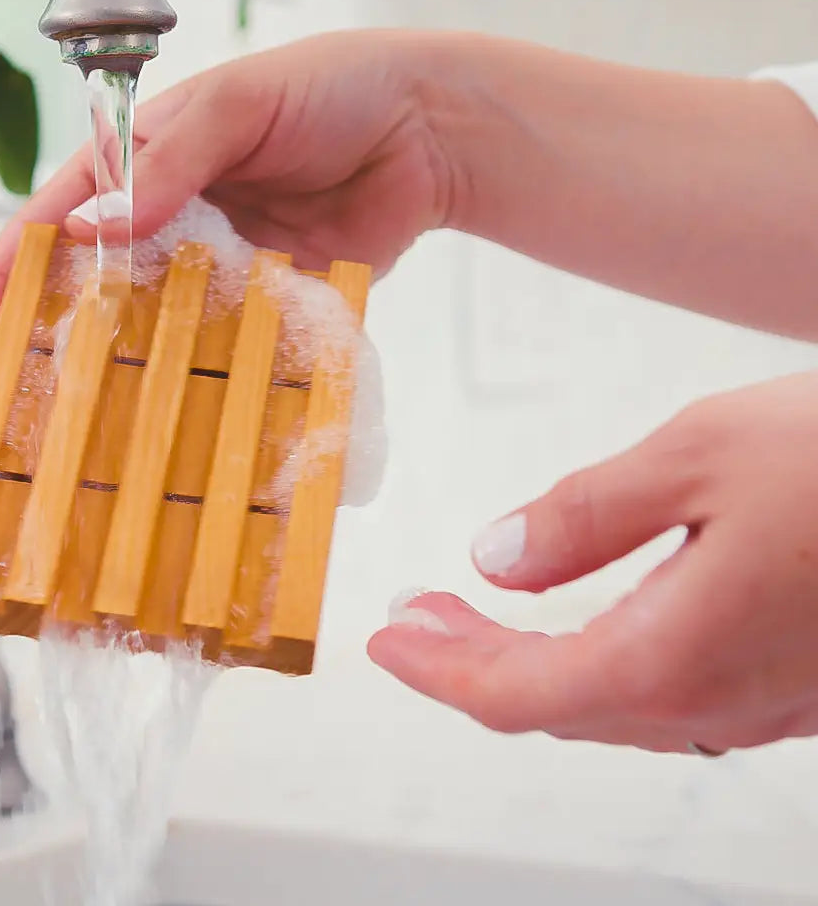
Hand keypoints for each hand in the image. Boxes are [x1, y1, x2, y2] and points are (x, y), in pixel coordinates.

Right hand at [0, 30, 458, 361]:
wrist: (426, 130)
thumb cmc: (326, 89)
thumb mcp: (236, 105)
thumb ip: (169, 164)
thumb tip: (94, 229)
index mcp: (147, 157)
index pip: (62, 212)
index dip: (14, 268)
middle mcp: (175, 216)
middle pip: (101, 280)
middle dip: (59, 328)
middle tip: (20, 389)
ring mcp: (222, 264)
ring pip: (159, 320)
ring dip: (128, 361)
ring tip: (87, 415)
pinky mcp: (271, 299)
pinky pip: (228, 340)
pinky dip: (204, 369)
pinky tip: (178, 406)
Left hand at [369, 371, 817, 752]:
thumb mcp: (694, 457)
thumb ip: (584, 519)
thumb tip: (498, 559)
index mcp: (674, 657)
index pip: (514, 689)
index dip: (438, 667)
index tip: (386, 640)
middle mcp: (718, 701)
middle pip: (555, 706)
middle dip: (470, 661)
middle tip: (416, 616)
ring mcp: (765, 702)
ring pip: (612, 704)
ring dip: (530, 661)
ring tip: (472, 612)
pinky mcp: (796, 681)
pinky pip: (670, 692)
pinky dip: (598, 661)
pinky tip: (582, 621)